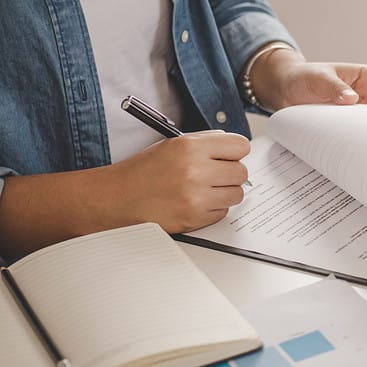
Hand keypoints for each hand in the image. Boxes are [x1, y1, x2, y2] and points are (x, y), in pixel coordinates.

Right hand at [110, 131, 249, 232]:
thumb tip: (235, 146)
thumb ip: (206, 142)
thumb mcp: (173, 145)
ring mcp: (196, 197)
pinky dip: (214, 209)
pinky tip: (196, 202)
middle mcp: (195, 171)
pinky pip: (223, 212)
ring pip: (237, 194)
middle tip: (215, 175)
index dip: (236, 152)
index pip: (240, 146)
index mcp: (190, 147)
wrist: (118, 199)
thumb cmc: (144, 172)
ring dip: (225, 192)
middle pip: (242, 172)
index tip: (229, 156)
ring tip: (205, 189)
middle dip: (231, 174)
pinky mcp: (195, 218)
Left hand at [249, 47, 366, 137]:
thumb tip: (352, 98)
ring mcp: (361, 113)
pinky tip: (363, 143)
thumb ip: (335, 87)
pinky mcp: (351, 127)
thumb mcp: (318, 77)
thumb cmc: (305, 77)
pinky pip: (364, 135)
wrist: (287, 91)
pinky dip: (365, 139)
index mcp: (365, 77)